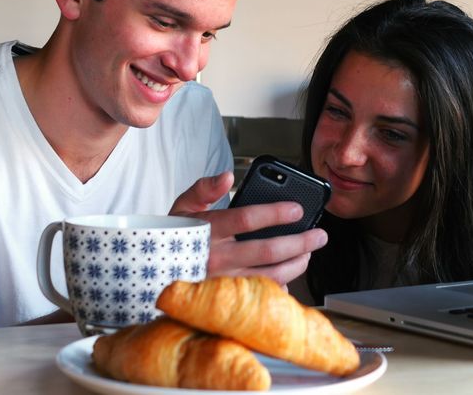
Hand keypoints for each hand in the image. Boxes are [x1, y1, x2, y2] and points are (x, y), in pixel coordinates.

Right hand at [170, 172, 327, 284]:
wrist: (152, 271)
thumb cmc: (174, 235)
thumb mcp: (182, 206)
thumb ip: (204, 188)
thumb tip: (226, 176)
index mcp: (207, 230)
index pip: (246, 219)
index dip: (276, 213)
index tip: (298, 210)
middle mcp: (216, 257)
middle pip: (266, 251)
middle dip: (299, 242)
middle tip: (320, 235)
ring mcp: (223, 280)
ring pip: (268, 276)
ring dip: (295, 265)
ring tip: (309, 254)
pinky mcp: (227, 297)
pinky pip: (258, 294)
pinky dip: (278, 287)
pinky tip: (289, 277)